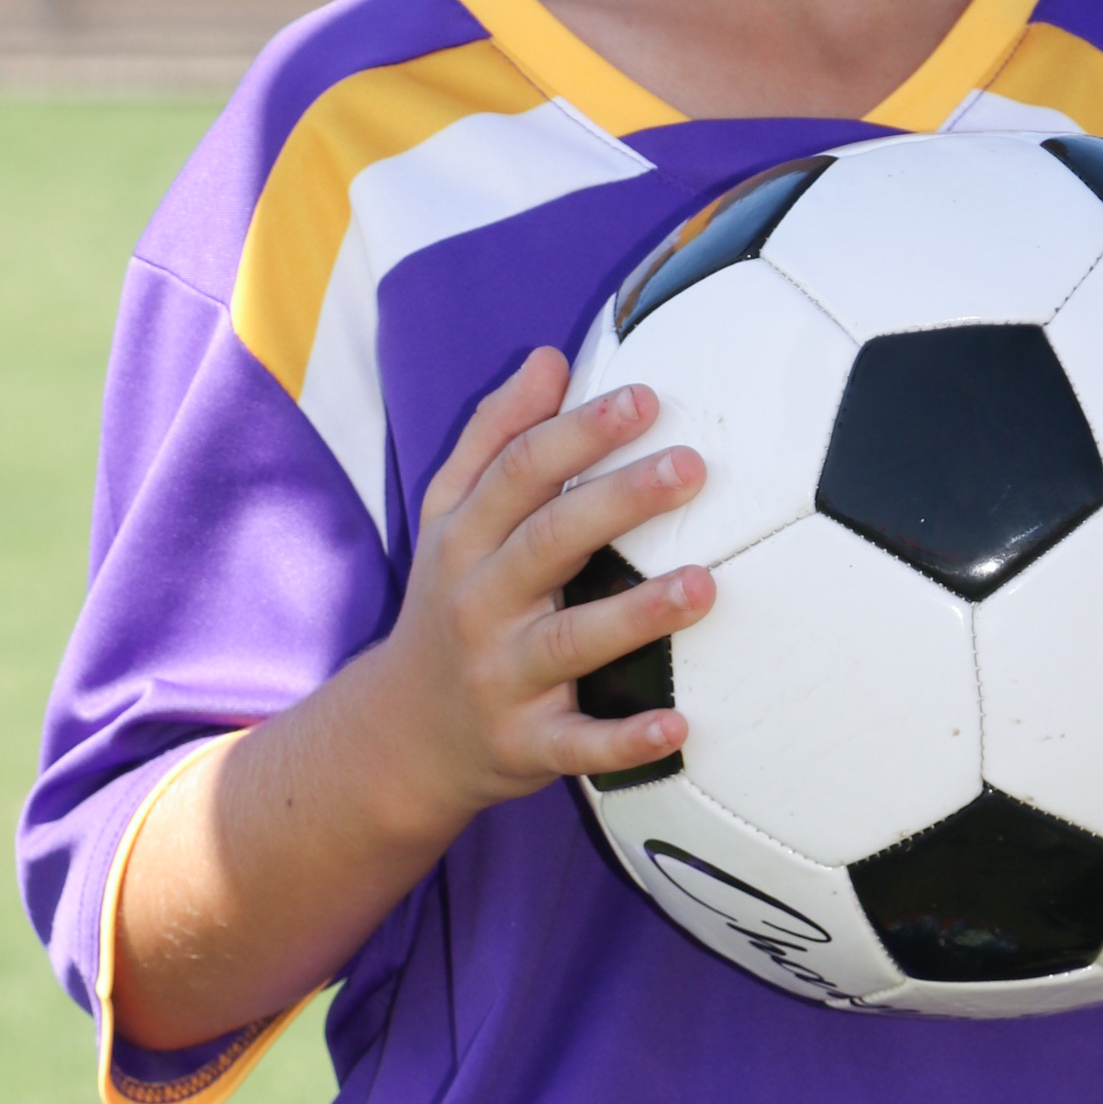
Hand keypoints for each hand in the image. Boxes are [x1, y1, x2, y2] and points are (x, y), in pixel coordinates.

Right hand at [374, 346, 713, 821]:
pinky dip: (624, 743)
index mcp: (464, 538)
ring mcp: (501, 677)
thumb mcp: (449, 515)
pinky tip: (679, 726)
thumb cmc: (447, 601)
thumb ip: (495, 435)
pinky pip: (578, 745)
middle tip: (691, 467)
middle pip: (548, 541)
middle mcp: (479, 602)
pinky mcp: (525, 745)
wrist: (399, 735)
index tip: (645, 398)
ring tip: (704, 584)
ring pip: (570, 641)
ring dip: (637, 614)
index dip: (580, 431)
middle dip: (618, 501)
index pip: (519, 471)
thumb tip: (550, 358)